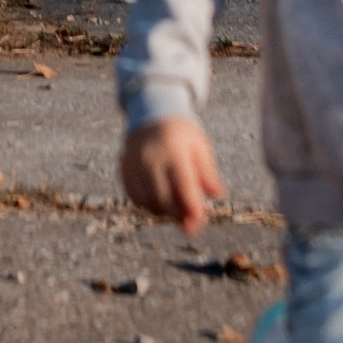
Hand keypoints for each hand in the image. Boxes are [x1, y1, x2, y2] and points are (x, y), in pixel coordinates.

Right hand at [120, 117, 226, 236]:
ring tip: (178, 212)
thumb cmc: (182, 136)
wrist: (151, 118)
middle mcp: (150, 158)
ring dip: (164, 213)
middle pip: (162, 198)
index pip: (182, 185)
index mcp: (173, 150)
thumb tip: (218, 195)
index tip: (200, 220)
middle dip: (178, 215)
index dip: (192, 206)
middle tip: (192, 225)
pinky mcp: (124, 171)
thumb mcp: (200, 147)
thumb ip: (208, 172)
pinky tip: (162, 204)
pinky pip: (135, 198)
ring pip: (147, 202)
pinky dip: (149, 207)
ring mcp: (134, 165)